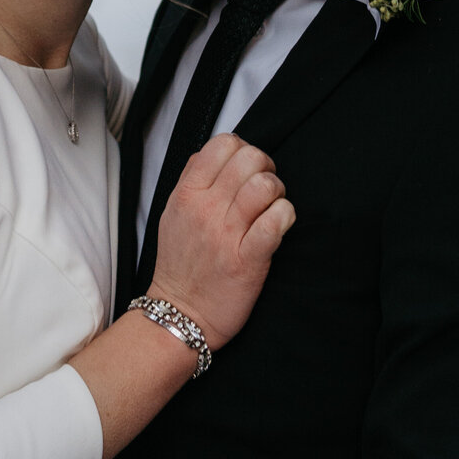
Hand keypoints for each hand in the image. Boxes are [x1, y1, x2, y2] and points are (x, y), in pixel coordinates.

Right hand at [149, 132, 294, 350]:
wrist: (179, 315)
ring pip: (265, 185)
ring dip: (277, 193)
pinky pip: (276, 221)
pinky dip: (285, 217)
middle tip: (264, 190)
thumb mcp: (173, 214)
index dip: (243, 150)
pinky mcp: (247, 261)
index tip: (247, 170)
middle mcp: (204, 210)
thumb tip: (215, 152)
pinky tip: (279, 225)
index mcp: (186, 194)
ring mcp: (226, 235)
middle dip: (266, 168)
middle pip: (250, 158)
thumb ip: (192, 180)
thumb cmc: (181, 264)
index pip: (223, 143)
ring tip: (272, 208)